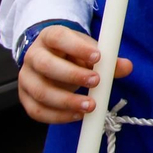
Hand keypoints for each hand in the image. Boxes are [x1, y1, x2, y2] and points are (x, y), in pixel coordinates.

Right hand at [18, 26, 132, 124]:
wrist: (53, 60)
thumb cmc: (73, 54)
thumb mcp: (90, 51)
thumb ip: (108, 59)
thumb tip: (126, 67)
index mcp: (50, 37)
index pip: (59, 37)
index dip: (78, 47)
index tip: (98, 57)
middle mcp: (33, 56)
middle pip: (46, 65)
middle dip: (72, 75)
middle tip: (96, 82)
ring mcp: (26, 78)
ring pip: (41, 91)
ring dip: (67, 101)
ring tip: (90, 105)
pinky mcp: (25, 98)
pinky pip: (37, 111)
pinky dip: (58, 116)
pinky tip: (77, 115)